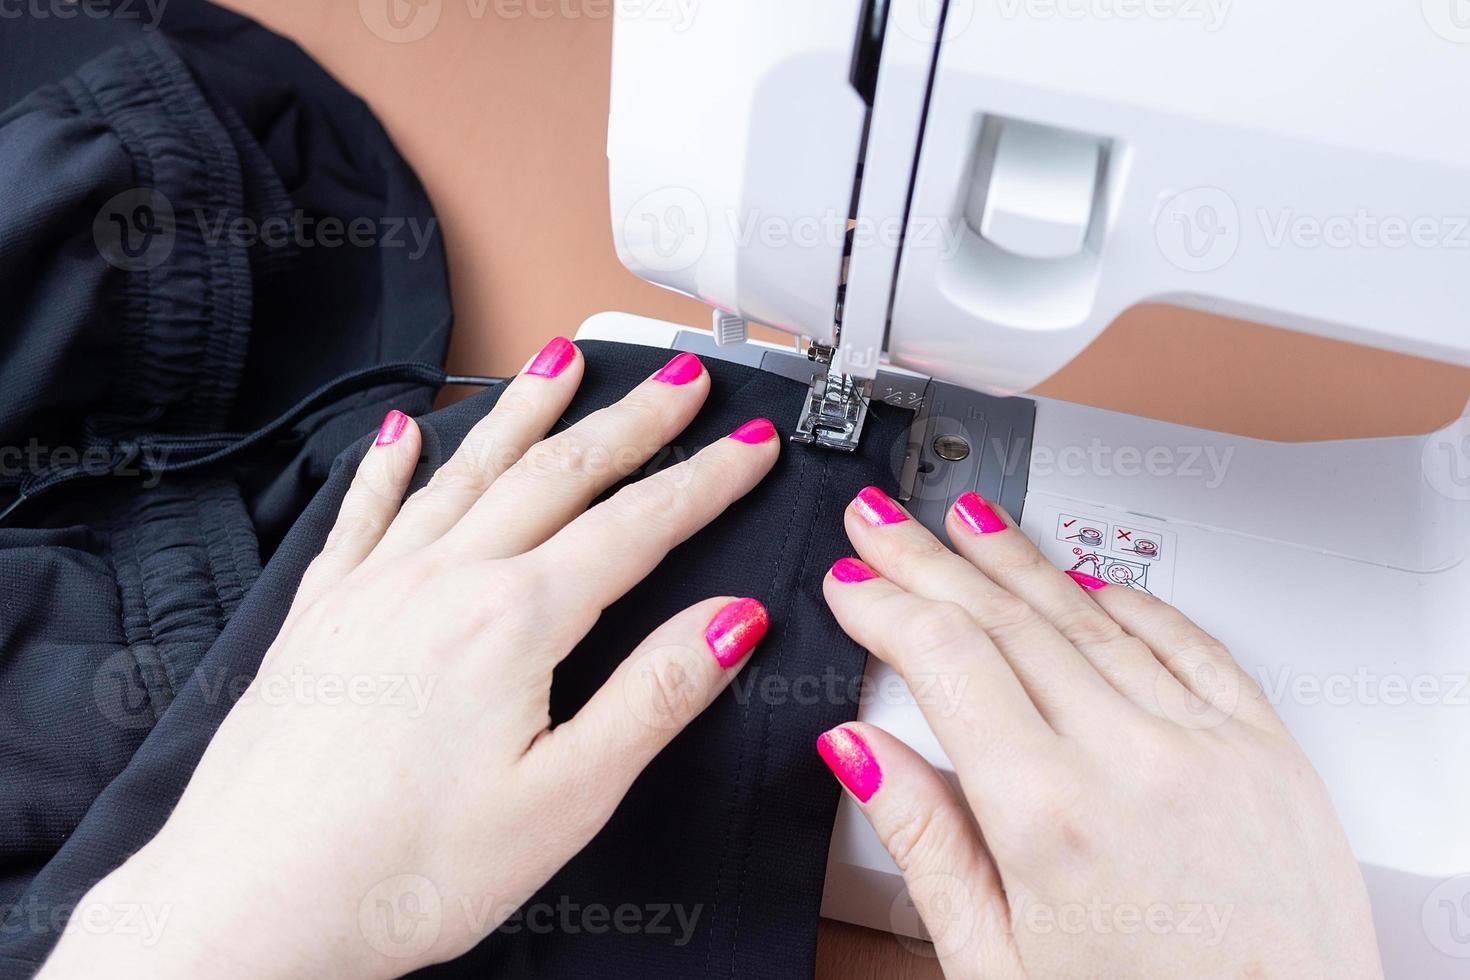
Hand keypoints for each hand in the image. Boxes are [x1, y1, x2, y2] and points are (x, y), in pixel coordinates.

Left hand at [42, 341, 780, 978]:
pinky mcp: (318, 617)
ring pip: (465, 471)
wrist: (249, 907)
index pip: (635, 527)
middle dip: (630, 421)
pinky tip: (403, 430)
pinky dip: (390, 464)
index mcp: (512, 622)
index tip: (749, 446)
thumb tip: (733, 619)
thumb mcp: (566, 800)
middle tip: (677, 379)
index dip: (705, 480)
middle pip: (556, 475)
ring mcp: (372, 590)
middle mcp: (440, 582)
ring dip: (524, 411)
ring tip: (562, 361)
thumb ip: (655, 696)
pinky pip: (363, 513)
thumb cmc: (403, 871)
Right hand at [816, 487, 1381, 978]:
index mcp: (1050, 818)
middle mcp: (1133, 762)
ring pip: (1091, 614)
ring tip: (966, 522)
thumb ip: (923, 843)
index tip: (852, 582)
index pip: (945, 659)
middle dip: (928, 560)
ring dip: (1016, 558)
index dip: (885, 606)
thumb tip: (858, 752)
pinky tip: (1088, 577)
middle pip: (1007, 620)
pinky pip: (1187, 641)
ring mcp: (1207, 745)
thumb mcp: (996, 963)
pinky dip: (1128, 598)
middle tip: (883, 522)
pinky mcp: (1267, 749)